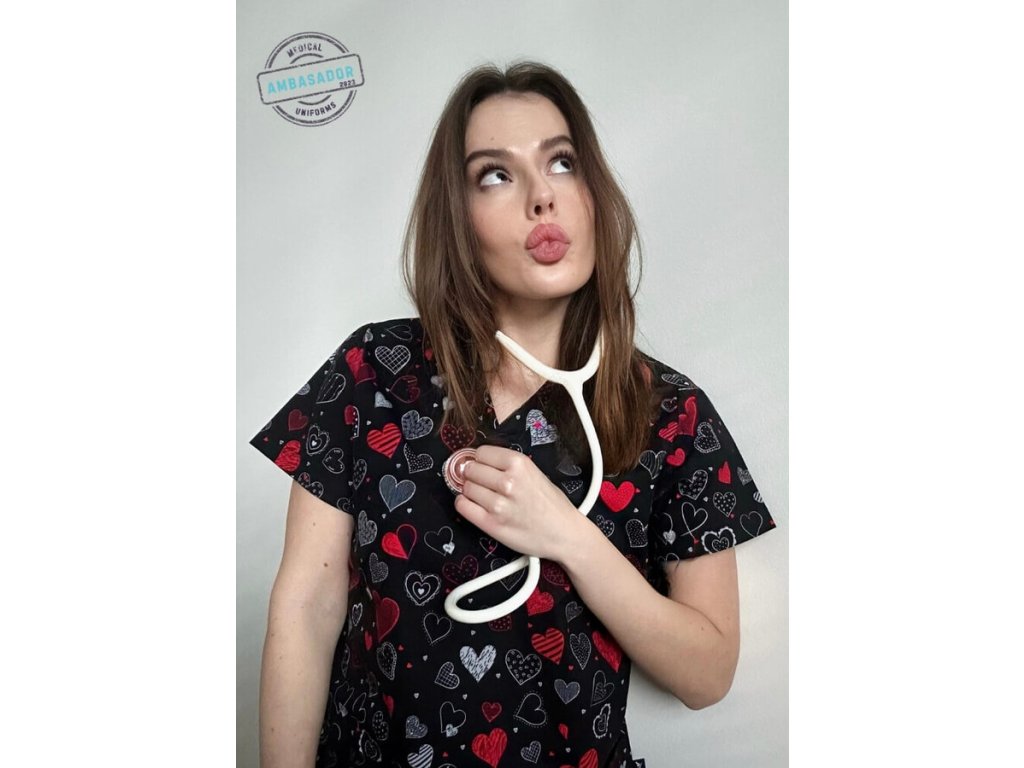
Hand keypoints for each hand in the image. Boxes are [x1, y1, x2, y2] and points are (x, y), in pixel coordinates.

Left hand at [453, 445, 584, 563]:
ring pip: (466, 488)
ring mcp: (498, 504)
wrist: (564, 534)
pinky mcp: (491, 524)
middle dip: (474, 474)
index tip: (484, 466)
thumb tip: (477, 461)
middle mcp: (508, 482)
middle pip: (471, 469)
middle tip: (483, 482)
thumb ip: (508, 466)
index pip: (481, 453)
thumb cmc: (552, 504)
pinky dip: (464, 504)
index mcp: (520, 464)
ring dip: (470, 491)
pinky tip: (475, 506)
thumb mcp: (535, 473)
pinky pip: (463, 507)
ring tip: (484, 496)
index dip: (481, 460)